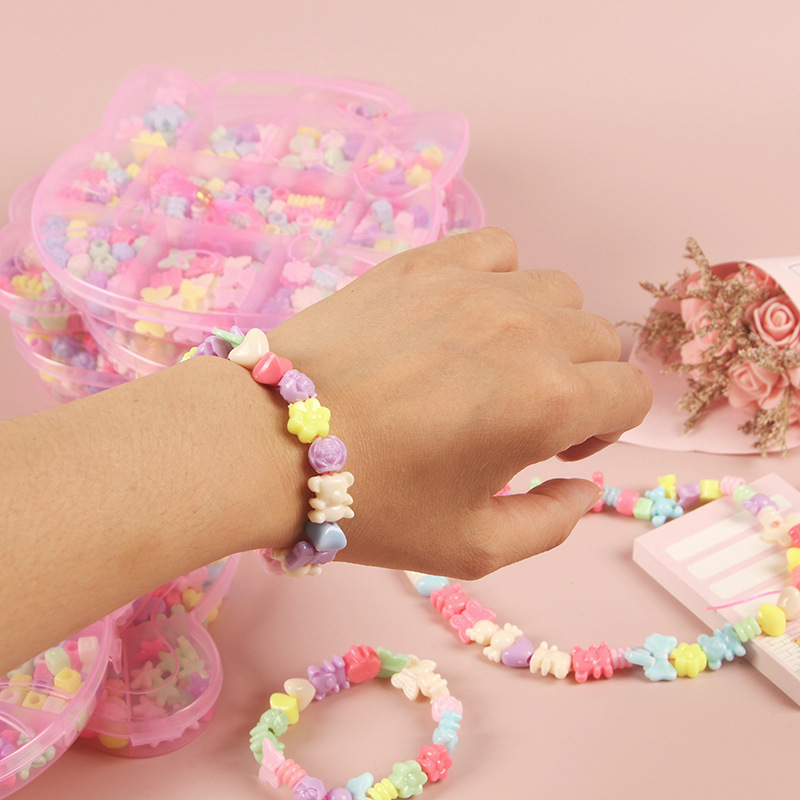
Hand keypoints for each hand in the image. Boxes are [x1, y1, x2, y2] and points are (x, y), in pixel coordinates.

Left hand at [268, 228, 651, 576]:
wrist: (271, 444)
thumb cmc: (371, 504)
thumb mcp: (472, 547)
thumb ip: (551, 524)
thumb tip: (584, 489)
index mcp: (550, 402)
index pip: (631, 394)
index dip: (603, 428)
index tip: (555, 449)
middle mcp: (528, 331)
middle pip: (599, 341)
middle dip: (580, 382)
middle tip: (521, 415)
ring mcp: (475, 288)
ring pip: (557, 293)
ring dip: (547, 330)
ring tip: (493, 363)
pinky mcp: (426, 262)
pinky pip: (498, 249)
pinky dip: (501, 278)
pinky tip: (466, 315)